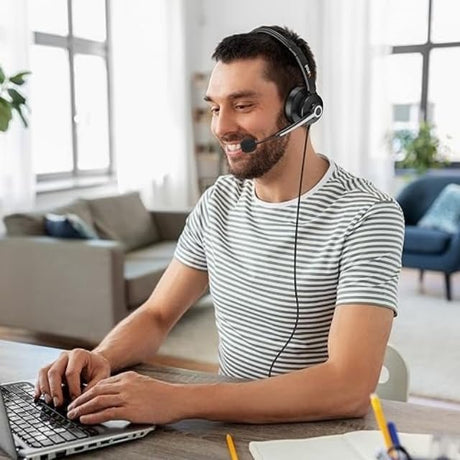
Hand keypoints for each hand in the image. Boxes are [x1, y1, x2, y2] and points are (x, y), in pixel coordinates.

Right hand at [35, 348, 110, 406]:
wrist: (94, 361)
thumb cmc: (98, 367)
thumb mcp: (102, 374)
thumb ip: (94, 385)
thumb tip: (82, 399)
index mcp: (79, 355)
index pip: (71, 372)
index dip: (72, 388)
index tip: (75, 399)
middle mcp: (66, 356)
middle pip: (54, 372)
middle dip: (55, 390)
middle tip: (58, 404)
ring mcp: (57, 360)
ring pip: (44, 372)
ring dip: (45, 389)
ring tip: (50, 402)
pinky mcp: (51, 367)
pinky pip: (41, 375)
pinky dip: (39, 386)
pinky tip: (38, 396)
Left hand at [67, 371, 181, 424]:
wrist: (176, 398)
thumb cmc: (163, 394)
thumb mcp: (143, 383)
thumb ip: (129, 386)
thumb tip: (115, 395)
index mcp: (128, 377)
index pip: (101, 383)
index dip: (87, 391)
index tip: (79, 398)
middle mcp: (125, 384)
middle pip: (96, 391)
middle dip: (80, 400)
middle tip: (70, 407)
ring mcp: (127, 397)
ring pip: (98, 401)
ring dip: (82, 408)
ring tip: (73, 414)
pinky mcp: (130, 410)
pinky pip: (106, 413)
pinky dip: (93, 416)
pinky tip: (85, 419)